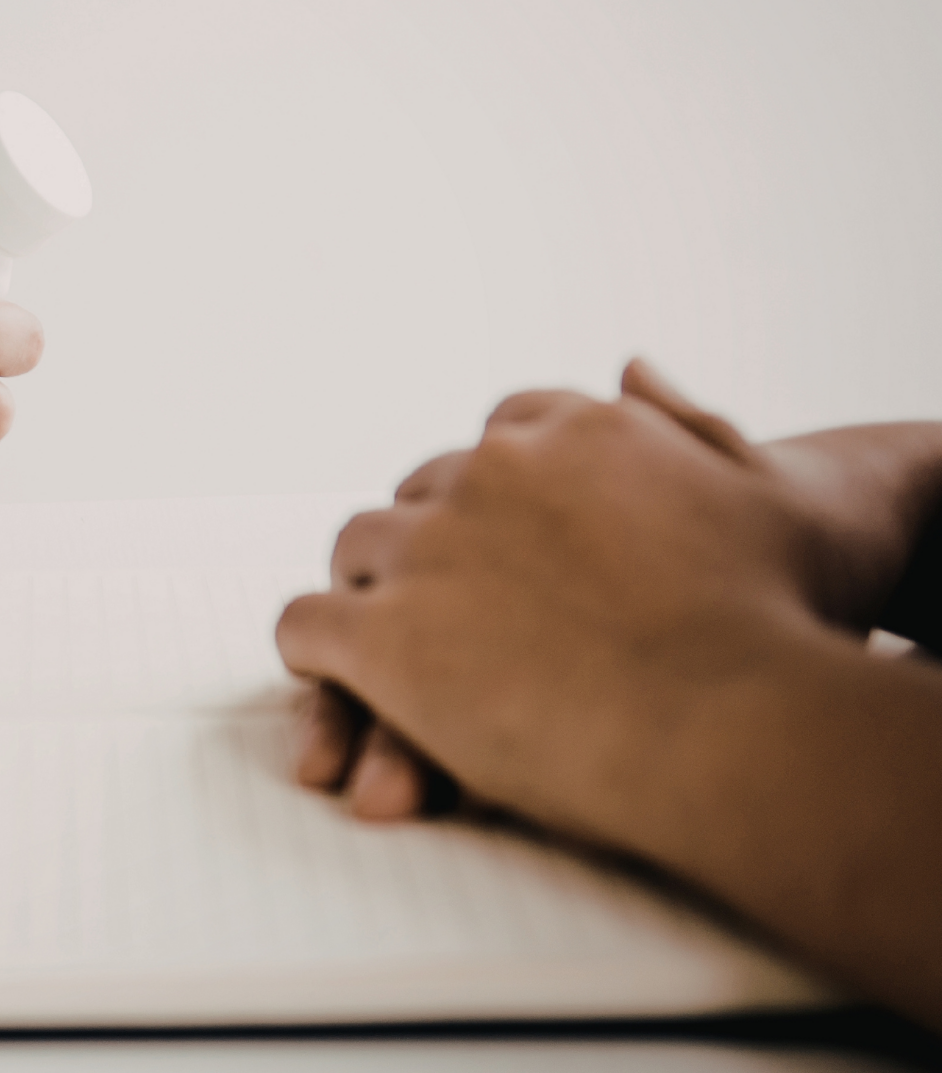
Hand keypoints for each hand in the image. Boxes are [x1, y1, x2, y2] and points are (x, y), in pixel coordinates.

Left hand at [274, 360, 852, 844]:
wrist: (740, 721)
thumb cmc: (778, 624)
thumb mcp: (766, 495)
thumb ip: (691, 425)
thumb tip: (630, 365)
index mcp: (580, 432)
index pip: (507, 434)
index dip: (504, 498)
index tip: (517, 547)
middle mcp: (494, 472)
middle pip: (425, 490)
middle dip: (433, 541)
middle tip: (445, 604)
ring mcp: (430, 549)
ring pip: (358, 546)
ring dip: (370, 589)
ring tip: (388, 642)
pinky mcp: (384, 635)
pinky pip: (306, 625)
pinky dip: (316, 654)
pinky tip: (337, 681)